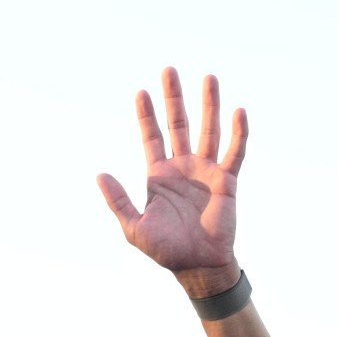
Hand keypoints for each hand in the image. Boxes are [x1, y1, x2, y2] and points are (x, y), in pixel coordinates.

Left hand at [96, 68, 247, 296]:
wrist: (197, 266)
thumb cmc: (166, 250)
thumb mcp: (134, 227)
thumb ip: (118, 201)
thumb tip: (99, 174)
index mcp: (159, 175)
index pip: (152, 136)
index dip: (146, 115)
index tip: (140, 92)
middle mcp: (183, 167)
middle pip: (178, 124)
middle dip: (174, 98)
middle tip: (169, 70)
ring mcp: (206, 171)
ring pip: (207, 130)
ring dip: (208, 104)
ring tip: (209, 77)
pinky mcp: (226, 181)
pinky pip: (234, 153)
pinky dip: (238, 133)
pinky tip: (238, 112)